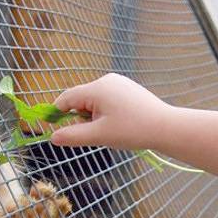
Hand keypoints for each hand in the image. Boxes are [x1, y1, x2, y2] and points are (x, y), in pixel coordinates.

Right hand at [51, 73, 172, 149]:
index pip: (66, 98)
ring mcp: (118, 82)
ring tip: (111, 131)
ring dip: (94, 116)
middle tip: (95, 135)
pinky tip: (120, 124)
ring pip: (94, 100)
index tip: (51, 127)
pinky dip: (105, 112)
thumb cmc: (132, 131)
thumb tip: (52, 137)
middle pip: (80, 99)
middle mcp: (106, 80)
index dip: (56, 113)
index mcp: (96, 88)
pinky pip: (107, 99)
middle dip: (81, 117)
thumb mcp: (99, 136)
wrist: (166, 127)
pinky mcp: (128, 88)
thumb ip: (73, 136)